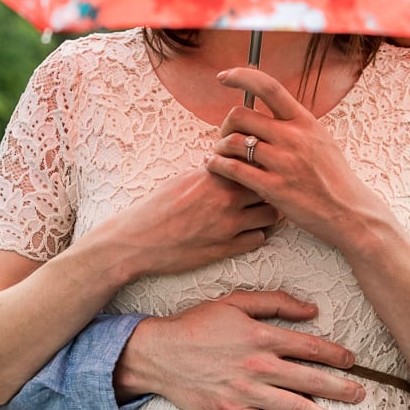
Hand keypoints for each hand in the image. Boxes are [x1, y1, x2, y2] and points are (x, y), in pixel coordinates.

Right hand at [90, 169, 278, 278]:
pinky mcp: (227, 248)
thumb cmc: (156, 209)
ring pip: (271, 215)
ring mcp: (229, 224)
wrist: (137, 241)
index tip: (257, 170)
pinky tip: (245, 232)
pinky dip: (256, 235)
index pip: (254, 161)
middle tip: (262, 192)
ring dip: (267, 213)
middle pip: (269, 186)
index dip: (259, 166)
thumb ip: (212, 172)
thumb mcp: (183, 179)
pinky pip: (259, 238)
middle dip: (269, 188)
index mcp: (214, 175)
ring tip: (256, 213)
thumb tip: (230, 164)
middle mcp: (225, 197)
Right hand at [115, 291, 364, 409]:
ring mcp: (247, 392)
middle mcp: (260, 365)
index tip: (352, 361)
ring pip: (297, 408)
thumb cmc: (196, 324)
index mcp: (263, 336)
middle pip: (312, 380)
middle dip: (342, 389)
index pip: (310, 347)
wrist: (158, 353)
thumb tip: (312, 309)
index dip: (336, 354)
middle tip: (363, 396)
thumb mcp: (234, 302)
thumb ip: (275, 302)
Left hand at [202, 68, 394, 251]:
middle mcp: (293, 137)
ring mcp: (283, 162)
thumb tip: (273, 111)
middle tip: (225, 138)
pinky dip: (217, 165)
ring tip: (219, 156)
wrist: (349, 212)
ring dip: (219, 147)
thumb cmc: (334, 179)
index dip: (241, 76)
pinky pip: (233, 169)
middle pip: (241, 115)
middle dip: (225, 125)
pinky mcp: (273, 187)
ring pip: (233, 142)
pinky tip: (214, 167)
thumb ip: (297, 126)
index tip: (223, 78)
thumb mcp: (321, 141)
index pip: (269, 87)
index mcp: (305, 121)